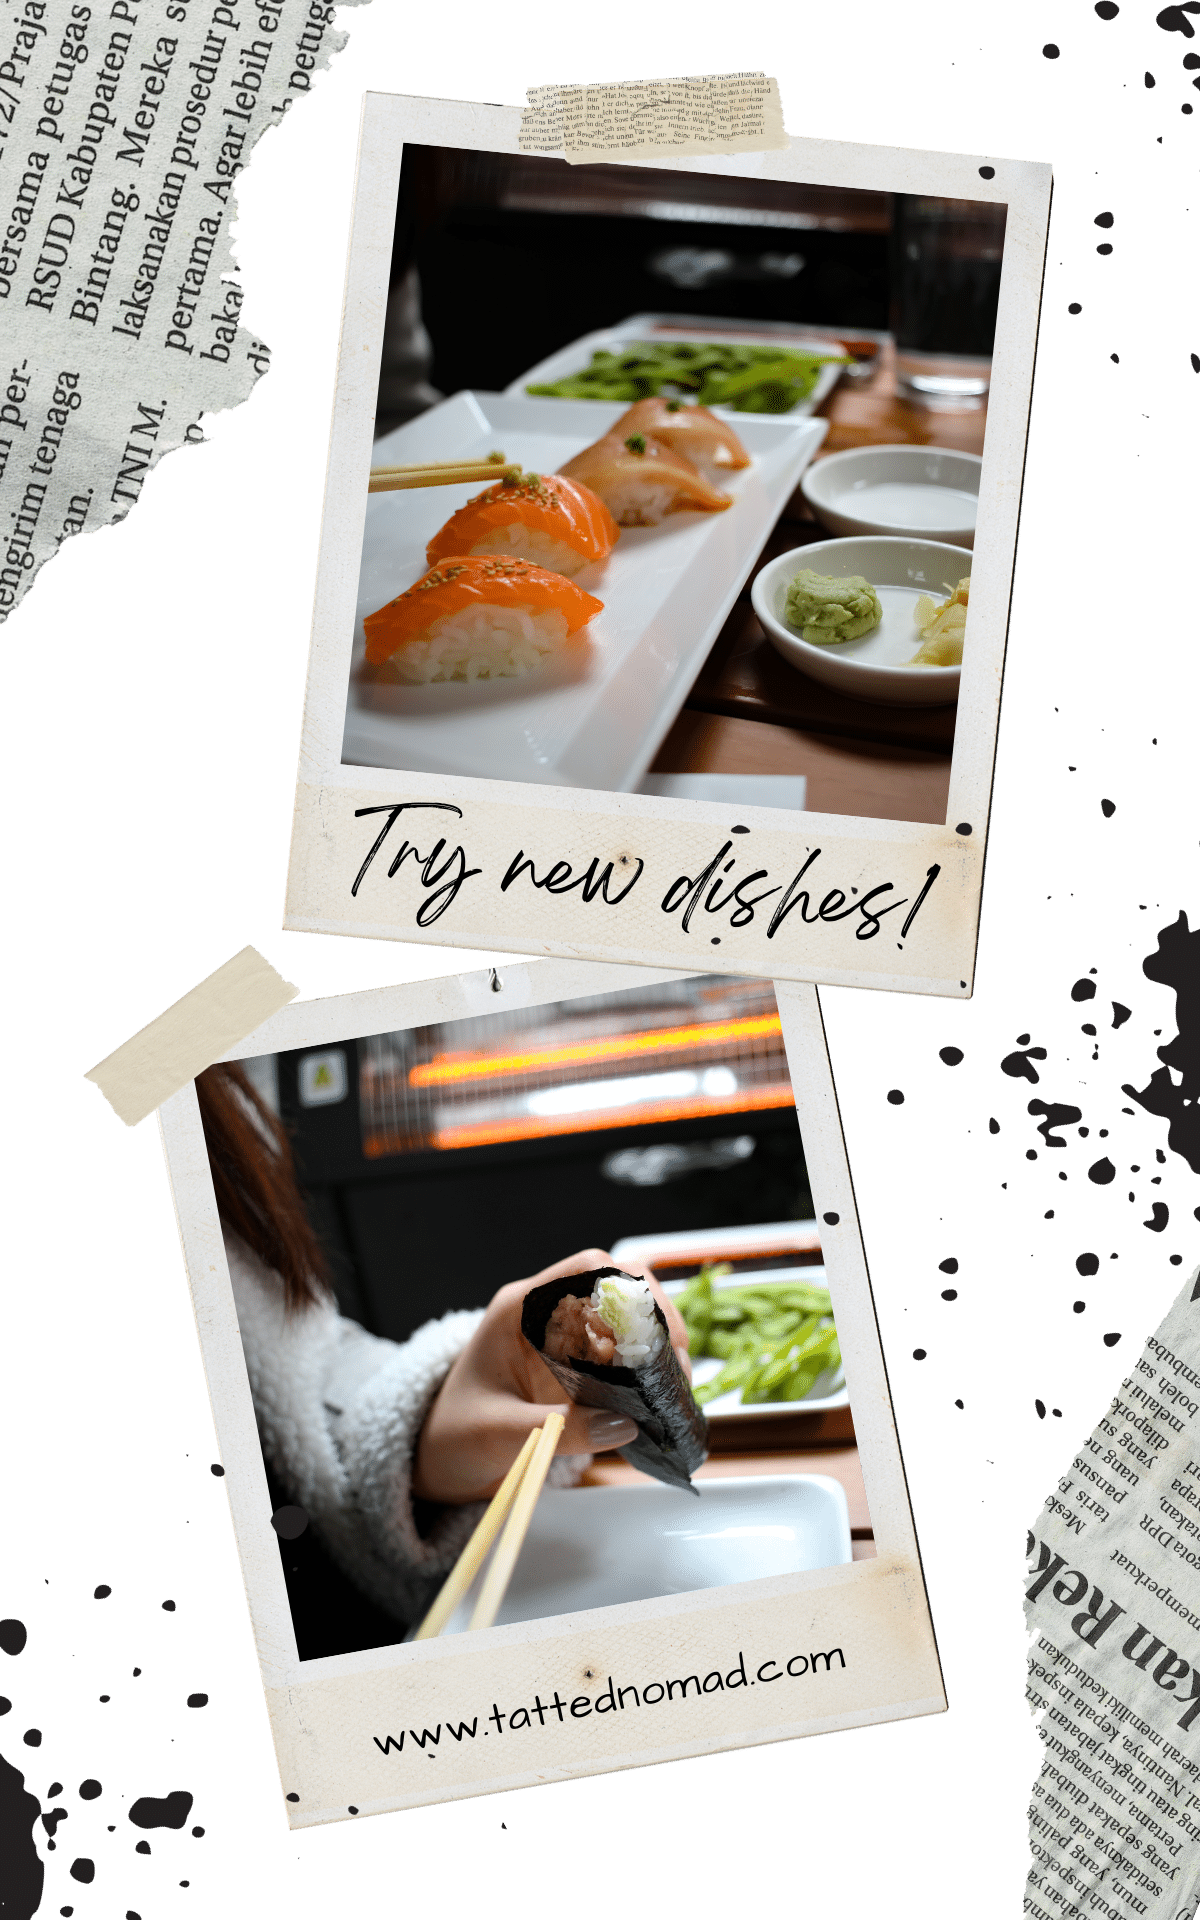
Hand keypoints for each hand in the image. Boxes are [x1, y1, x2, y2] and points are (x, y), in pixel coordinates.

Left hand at [412, 1247, 691, 1505]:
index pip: (587, 1268)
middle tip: (677, 1368)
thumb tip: (624, 1423)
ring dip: (656, 1349)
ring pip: (627, 1322)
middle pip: (618, 1289)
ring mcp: (564, 1340)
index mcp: (520, 1309)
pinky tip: (660, 1402)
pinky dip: (646, 1374)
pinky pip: (622, 1356)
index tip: (660, 1330)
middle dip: (656, 1320)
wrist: (438, 1459)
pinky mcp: (576, 1368)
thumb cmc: (454, 1437)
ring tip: (675, 1388)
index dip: (631, 1289)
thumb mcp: (499, 1434)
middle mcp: (547, 1315)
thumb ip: (558, 1428)